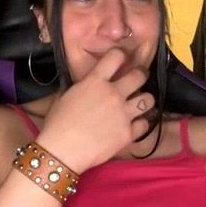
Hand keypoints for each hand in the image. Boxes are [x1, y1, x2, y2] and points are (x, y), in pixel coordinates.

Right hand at [37, 48, 154, 172]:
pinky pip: (145, 124)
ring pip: (148, 99)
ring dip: (144, 100)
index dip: (121, 55)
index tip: (122, 59)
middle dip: (141, 75)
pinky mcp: (128, 133)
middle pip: (139, 76)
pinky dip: (140, 124)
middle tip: (138, 78)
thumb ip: (83, 86)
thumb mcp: (66, 96)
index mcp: (95, 81)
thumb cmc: (57, 123)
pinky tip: (134, 125)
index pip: (116, 56)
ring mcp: (123, 114)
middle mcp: (113, 94)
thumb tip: (89, 83)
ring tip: (139, 104)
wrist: (62, 151)